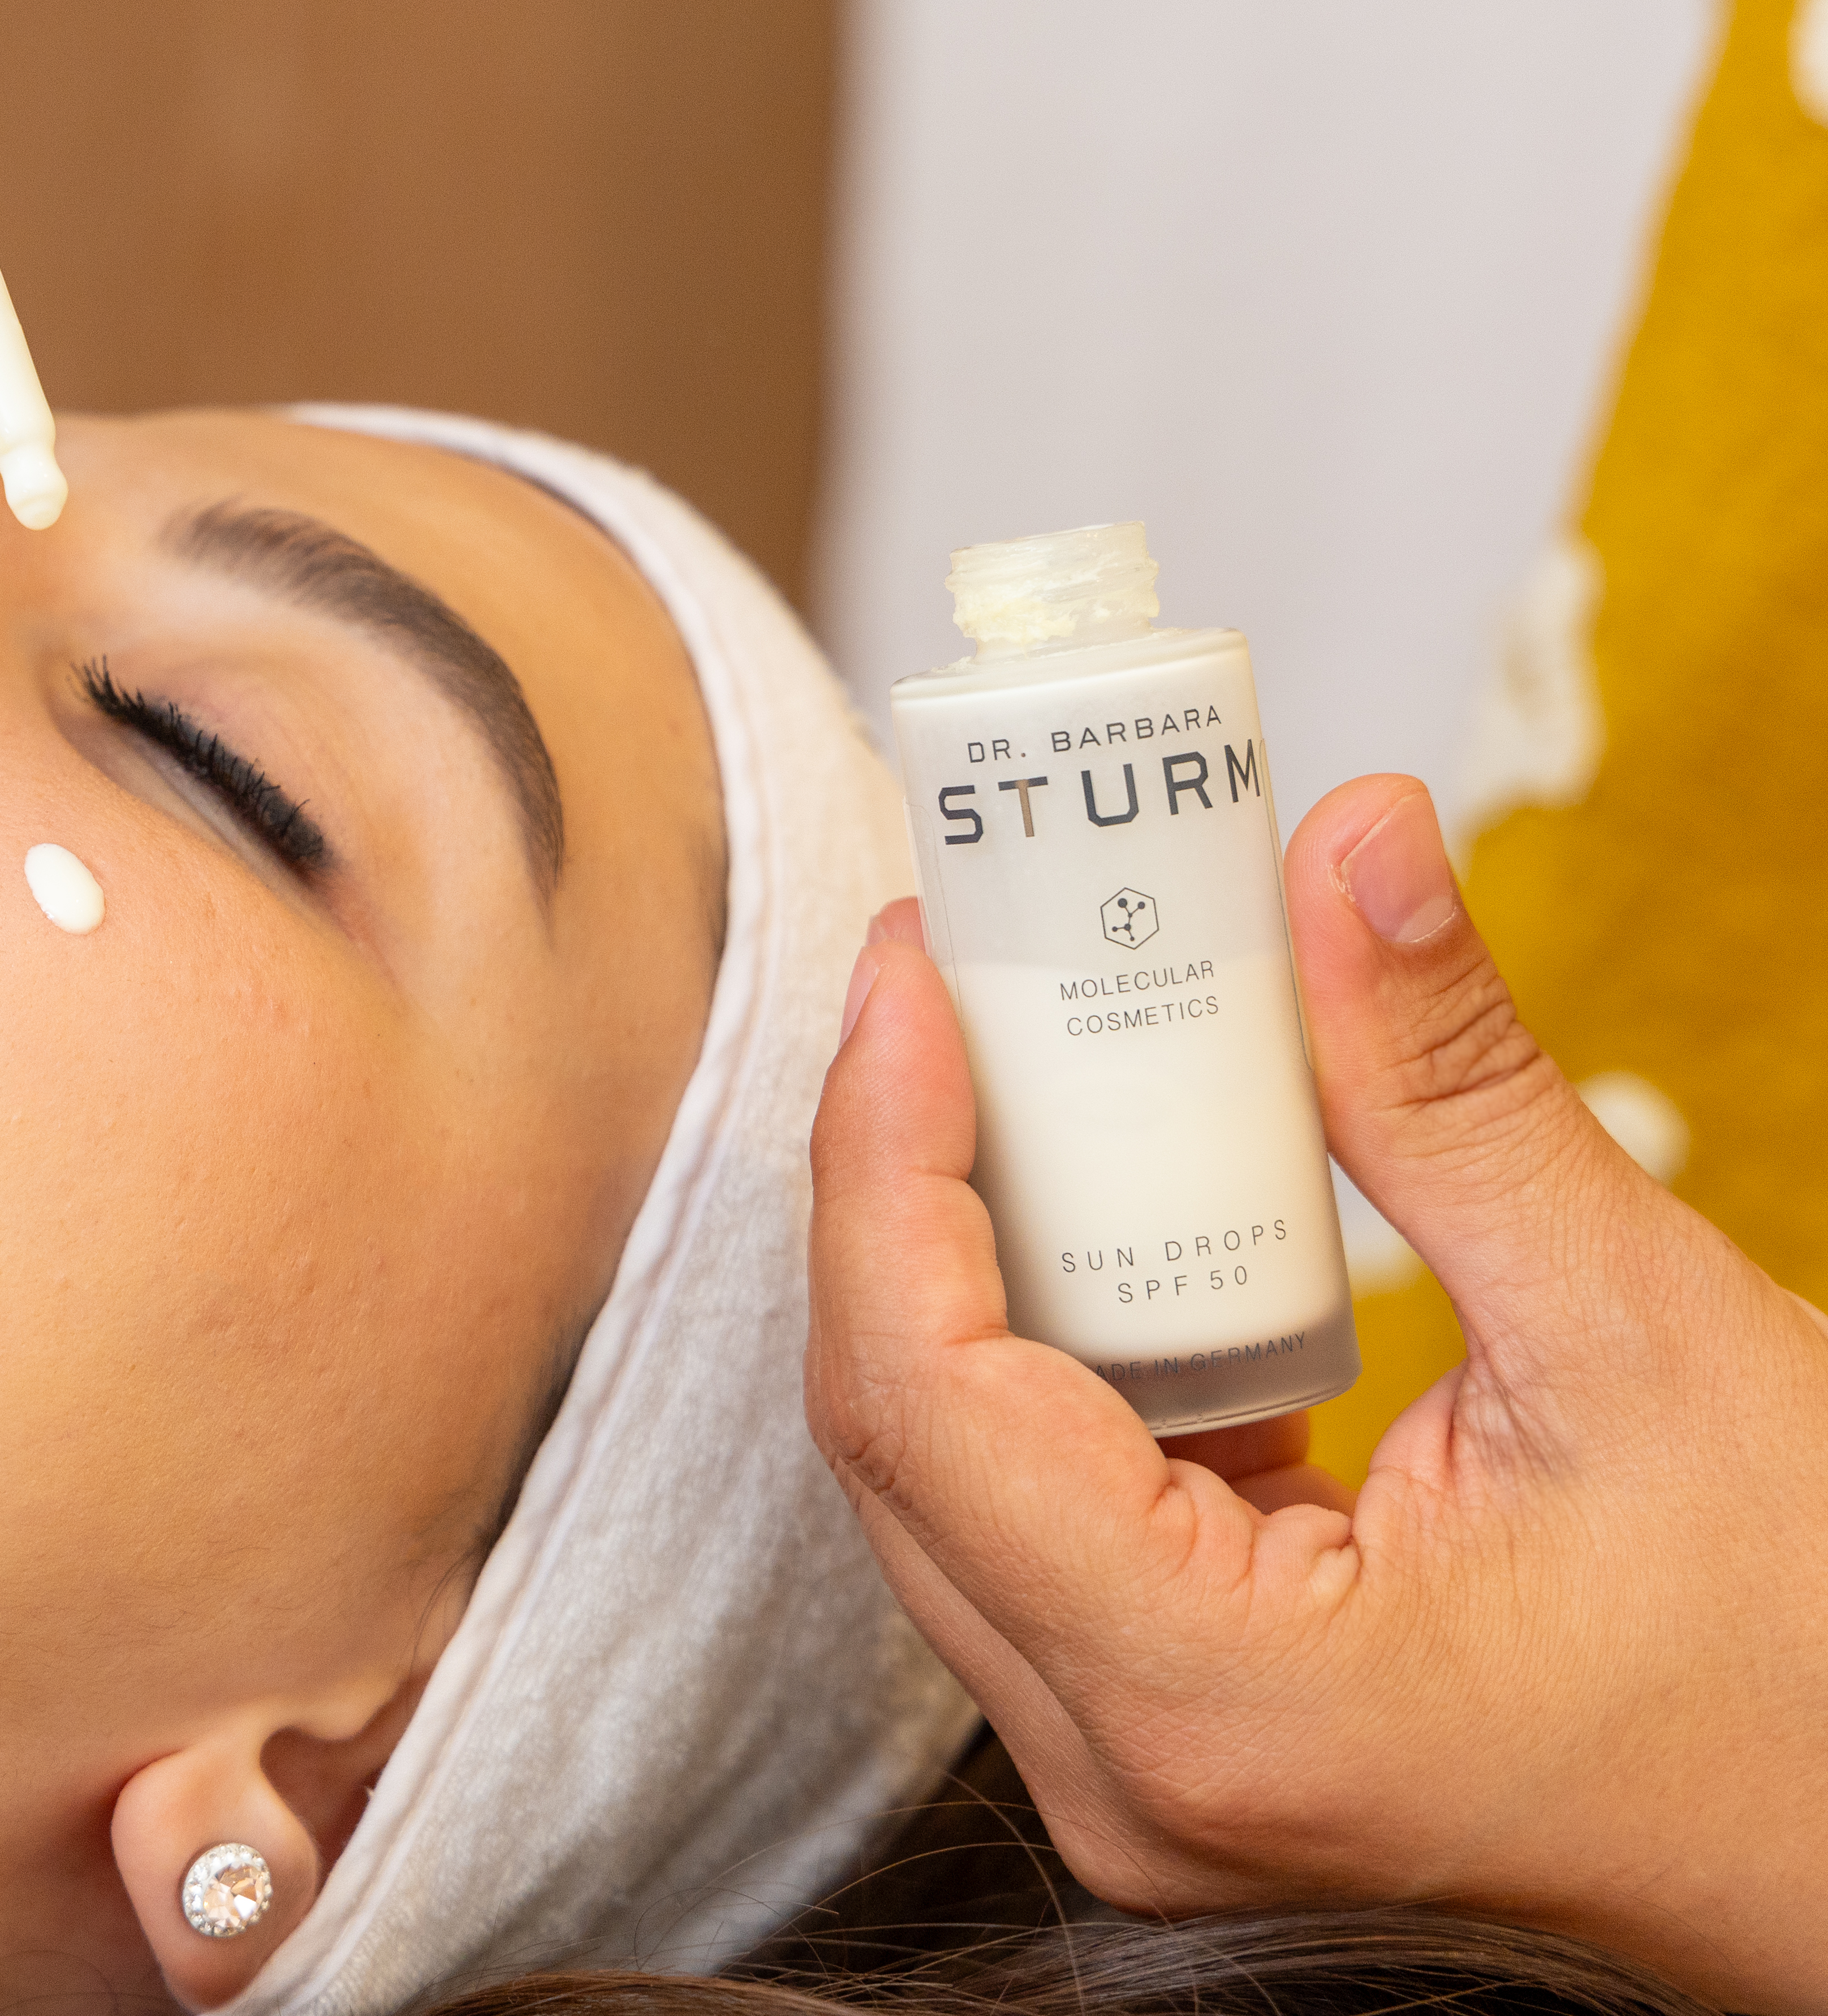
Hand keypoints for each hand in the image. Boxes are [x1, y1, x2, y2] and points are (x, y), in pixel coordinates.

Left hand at [806, 776, 1827, 2012]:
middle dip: (903, 1183)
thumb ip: (1451, 1091)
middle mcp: (1129, 1774)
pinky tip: (1084, 1203)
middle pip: (902, 1431)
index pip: (922, 1399)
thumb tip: (1352, 842)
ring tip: (999, 1055)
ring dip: (959, 1254)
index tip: (908, 973)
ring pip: (946, 1469)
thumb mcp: (1640, 1339)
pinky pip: (1028, 1506)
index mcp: (1215, 1705)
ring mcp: (1136, 1769)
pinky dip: (1041, 1341)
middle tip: (945, 977)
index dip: (882, 1161)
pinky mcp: (1171, 1725)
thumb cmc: (1809, 1652)